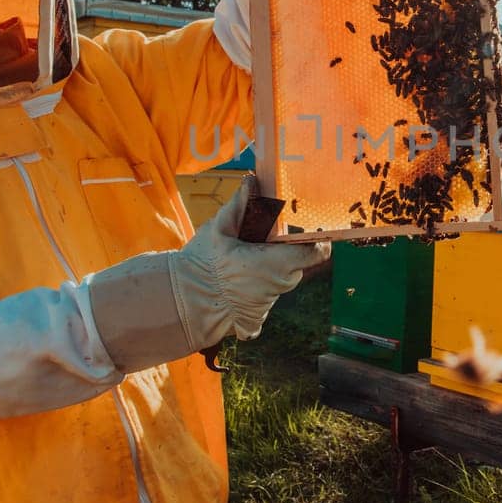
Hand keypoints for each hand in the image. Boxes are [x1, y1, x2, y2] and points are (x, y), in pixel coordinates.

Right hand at [86, 177, 330, 370]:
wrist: (184, 303)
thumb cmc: (203, 263)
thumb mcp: (219, 228)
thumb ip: (240, 204)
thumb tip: (251, 181)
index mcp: (277, 261)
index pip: (317, 252)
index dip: (316, 241)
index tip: (308, 233)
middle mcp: (279, 285)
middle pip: (296, 265)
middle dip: (284, 253)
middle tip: (261, 242)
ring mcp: (268, 305)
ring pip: (278, 282)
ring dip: (267, 271)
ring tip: (240, 263)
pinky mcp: (256, 321)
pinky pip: (262, 300)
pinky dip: (253, 291)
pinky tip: (234, 285)